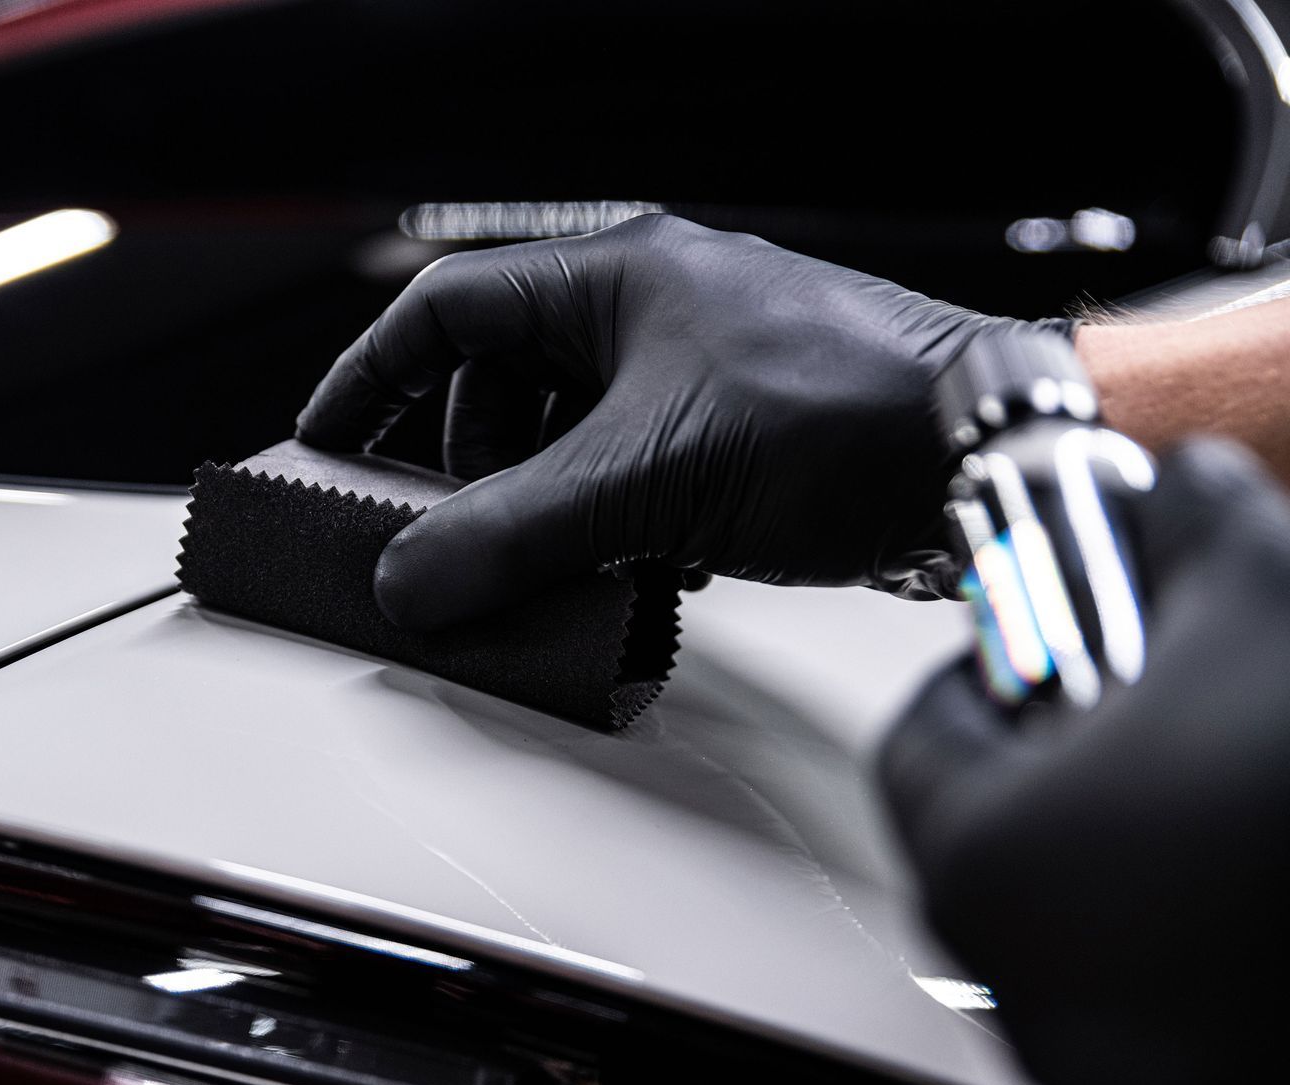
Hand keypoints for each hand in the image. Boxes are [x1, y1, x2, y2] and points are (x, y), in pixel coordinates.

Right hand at [296, 213, 1066, 627]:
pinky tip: (630, 573)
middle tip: (445, 534)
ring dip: (540, 507)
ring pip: (563, 436)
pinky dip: (607, 526)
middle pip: (497, 381)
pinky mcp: (732, 430)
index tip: (326, 444)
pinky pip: (626, 474)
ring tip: (548, 564)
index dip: (370, 379)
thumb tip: (410, 579)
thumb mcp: (647, 482)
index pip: (445, 312)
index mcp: (613, 277)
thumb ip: (513, 533)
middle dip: (463, 465)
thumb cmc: (844, 416)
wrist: (986, 453)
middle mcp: (649, 309)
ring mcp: (693, 369)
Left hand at [879, 440, 1289, 1084]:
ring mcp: (1120, 1071)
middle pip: (987, 841)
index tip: (1043, 642)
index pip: (919, 740)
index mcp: (983, 863)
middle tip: (1135, 713)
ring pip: (1070, 930)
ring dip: (1119, 853)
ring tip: (1212, 788)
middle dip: (1052, 763)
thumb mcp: (1258, 589)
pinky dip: (1184, 937)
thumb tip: (1179, 484)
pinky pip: (1156, 1006)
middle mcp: (1025, 991)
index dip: (988, 668)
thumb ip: (1187, 519)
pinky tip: (1255, 874)